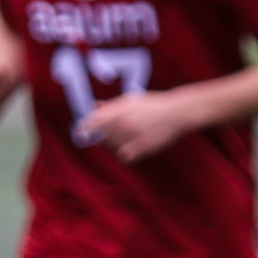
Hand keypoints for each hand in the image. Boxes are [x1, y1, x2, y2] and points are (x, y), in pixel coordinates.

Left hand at [79, 91, 199, 163]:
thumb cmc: (153, 105)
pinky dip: (124, 155)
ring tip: (122, 141)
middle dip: (101, 138)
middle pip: (101, 137)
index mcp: (120, 109)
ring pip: (112, 148)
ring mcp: (133, 135)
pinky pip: (125, 156)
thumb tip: (94, 106)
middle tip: (106, 138)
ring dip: (114, 147)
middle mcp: (124, 122)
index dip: (84, 129)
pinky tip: (130, 150)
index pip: (93, 121)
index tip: (81, 133)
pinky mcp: (143, 146)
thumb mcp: (131, 100)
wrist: (177, 112)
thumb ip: (112, 104)